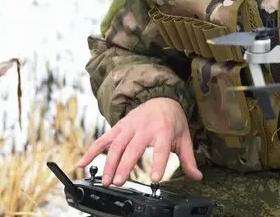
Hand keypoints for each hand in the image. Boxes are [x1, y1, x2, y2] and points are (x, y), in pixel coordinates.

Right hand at [77, 97, 202, 185]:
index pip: (162, 149)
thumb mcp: (184, 137)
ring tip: (106, 181)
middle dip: (125, 165)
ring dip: (109, 163)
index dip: (158, 163)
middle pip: (133, 148)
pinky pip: (102, 139)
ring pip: (116, 145)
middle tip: (119, 182)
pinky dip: (91, 151)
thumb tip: (197, 177)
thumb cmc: (172, 120)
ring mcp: (129, 127)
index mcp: (163, 130)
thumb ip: (188, 159)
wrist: (161, 97)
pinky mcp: (118, 127)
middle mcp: (144, 128)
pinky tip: (82, 163)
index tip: (155, 178)